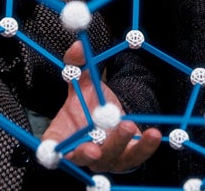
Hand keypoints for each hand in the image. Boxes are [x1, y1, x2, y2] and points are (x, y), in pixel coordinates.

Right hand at [42, 40, 160, 172]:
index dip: (52, 152)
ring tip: (128, 125)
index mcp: (63, 135)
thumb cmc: (88, 100)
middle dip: (87, 153)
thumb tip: (78, 46)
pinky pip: (136, 157)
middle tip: (94, 147)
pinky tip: (152, 134)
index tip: (56, 149)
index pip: (52, 148)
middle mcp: (81, 151)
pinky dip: (144, 147)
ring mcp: (105, 158)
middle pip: (81, 158)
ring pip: (111, 158)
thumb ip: (76, 64)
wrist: (110, 110)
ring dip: (119, 144)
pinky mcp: (127, 158)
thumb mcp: (81, 80)